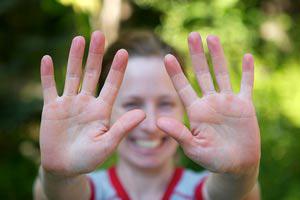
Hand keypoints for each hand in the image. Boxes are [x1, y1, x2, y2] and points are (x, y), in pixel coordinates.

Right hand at [40, 31, 144, 176]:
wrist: (65, 168)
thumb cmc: (88, 159)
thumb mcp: (107, 144)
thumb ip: (123, 128)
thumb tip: (143, 112)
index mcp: (101, 110)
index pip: (112, 85)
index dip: (117, 69)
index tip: (124, 51)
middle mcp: (86, 102)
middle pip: (92, 74)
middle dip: (96, 55)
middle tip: (99, 35)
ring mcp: (68, 103)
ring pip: (72, 75)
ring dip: (74, 58)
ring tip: (79, 39)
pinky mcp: (51, 108)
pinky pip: (49, 88)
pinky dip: (47, 75)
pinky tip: (47, 59)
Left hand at [157, 32, 259, 174]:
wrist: (236, 166)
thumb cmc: (213, 159)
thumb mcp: (193, 148)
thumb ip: (178, 134)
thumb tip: (158, 121)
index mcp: (196, 111)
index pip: (183, 87)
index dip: (175, 72)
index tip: (166, 56)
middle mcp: (209, 102)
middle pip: (201, 73)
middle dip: (196, 55)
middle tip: (192, 35)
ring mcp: (227, 102)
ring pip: (221, 74)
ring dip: (217, 56)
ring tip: (212, 37)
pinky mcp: (245, 106)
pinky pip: (247, 85)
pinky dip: (247, 72)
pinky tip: (246, 57)